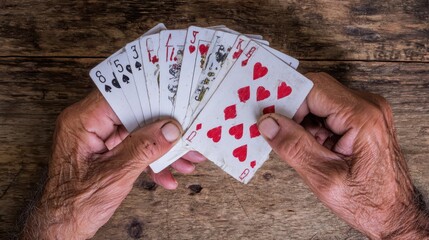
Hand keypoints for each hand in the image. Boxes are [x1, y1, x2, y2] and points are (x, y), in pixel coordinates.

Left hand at [21, 91, 204, 238]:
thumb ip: (144, 148)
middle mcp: (89, 124)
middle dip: (163, 129)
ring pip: (137, 132)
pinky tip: (167, 175)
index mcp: (83, 121)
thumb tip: (170, 129)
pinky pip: (133, 147)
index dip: (150, 98)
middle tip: (187, 133)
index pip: (121, 96)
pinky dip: (150, 160)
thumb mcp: (116, 174)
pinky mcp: (105, 150)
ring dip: (162, 148)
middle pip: (133, 114)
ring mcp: (98, 137)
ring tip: (185, 160)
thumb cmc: (76, 204)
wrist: (63, 225)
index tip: (175, 104)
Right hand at [258, 72, 427, 238]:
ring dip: (303, 121)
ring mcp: (366, 111)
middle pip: (316, 90)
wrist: (394, 213)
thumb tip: (268, 123)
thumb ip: (294, 147)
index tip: (270, 120)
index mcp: (362, 117)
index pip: (314, 88)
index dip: (288, 102)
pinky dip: (313, 126)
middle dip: (293, 111)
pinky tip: (314, 147)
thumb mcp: (324, 178)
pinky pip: (328, 111)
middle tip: (280, 134)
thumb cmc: (368, 202)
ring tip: (304, 148)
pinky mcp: (361, 119)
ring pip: (319, 100)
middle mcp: (368, 107)